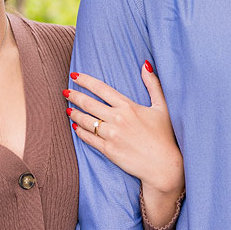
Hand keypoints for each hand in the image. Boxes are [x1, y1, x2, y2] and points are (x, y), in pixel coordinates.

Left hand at [66, 64, 183, 197]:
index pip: (101, 89)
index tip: (74, 75)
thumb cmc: (164, 136)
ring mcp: (111, 135)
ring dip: (74, 113)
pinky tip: (75, 127)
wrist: (163, 165)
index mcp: (128, 106)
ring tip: (68, 109)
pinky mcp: (108, 150)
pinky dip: (79, 131)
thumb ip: (153, 84)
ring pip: (85, 121)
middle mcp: (117, 119)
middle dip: (74, 96)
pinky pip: (88, 138)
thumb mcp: (162, 107)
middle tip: (66, 92)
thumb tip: (145, 64)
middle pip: (89, 103)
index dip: (85, 81)